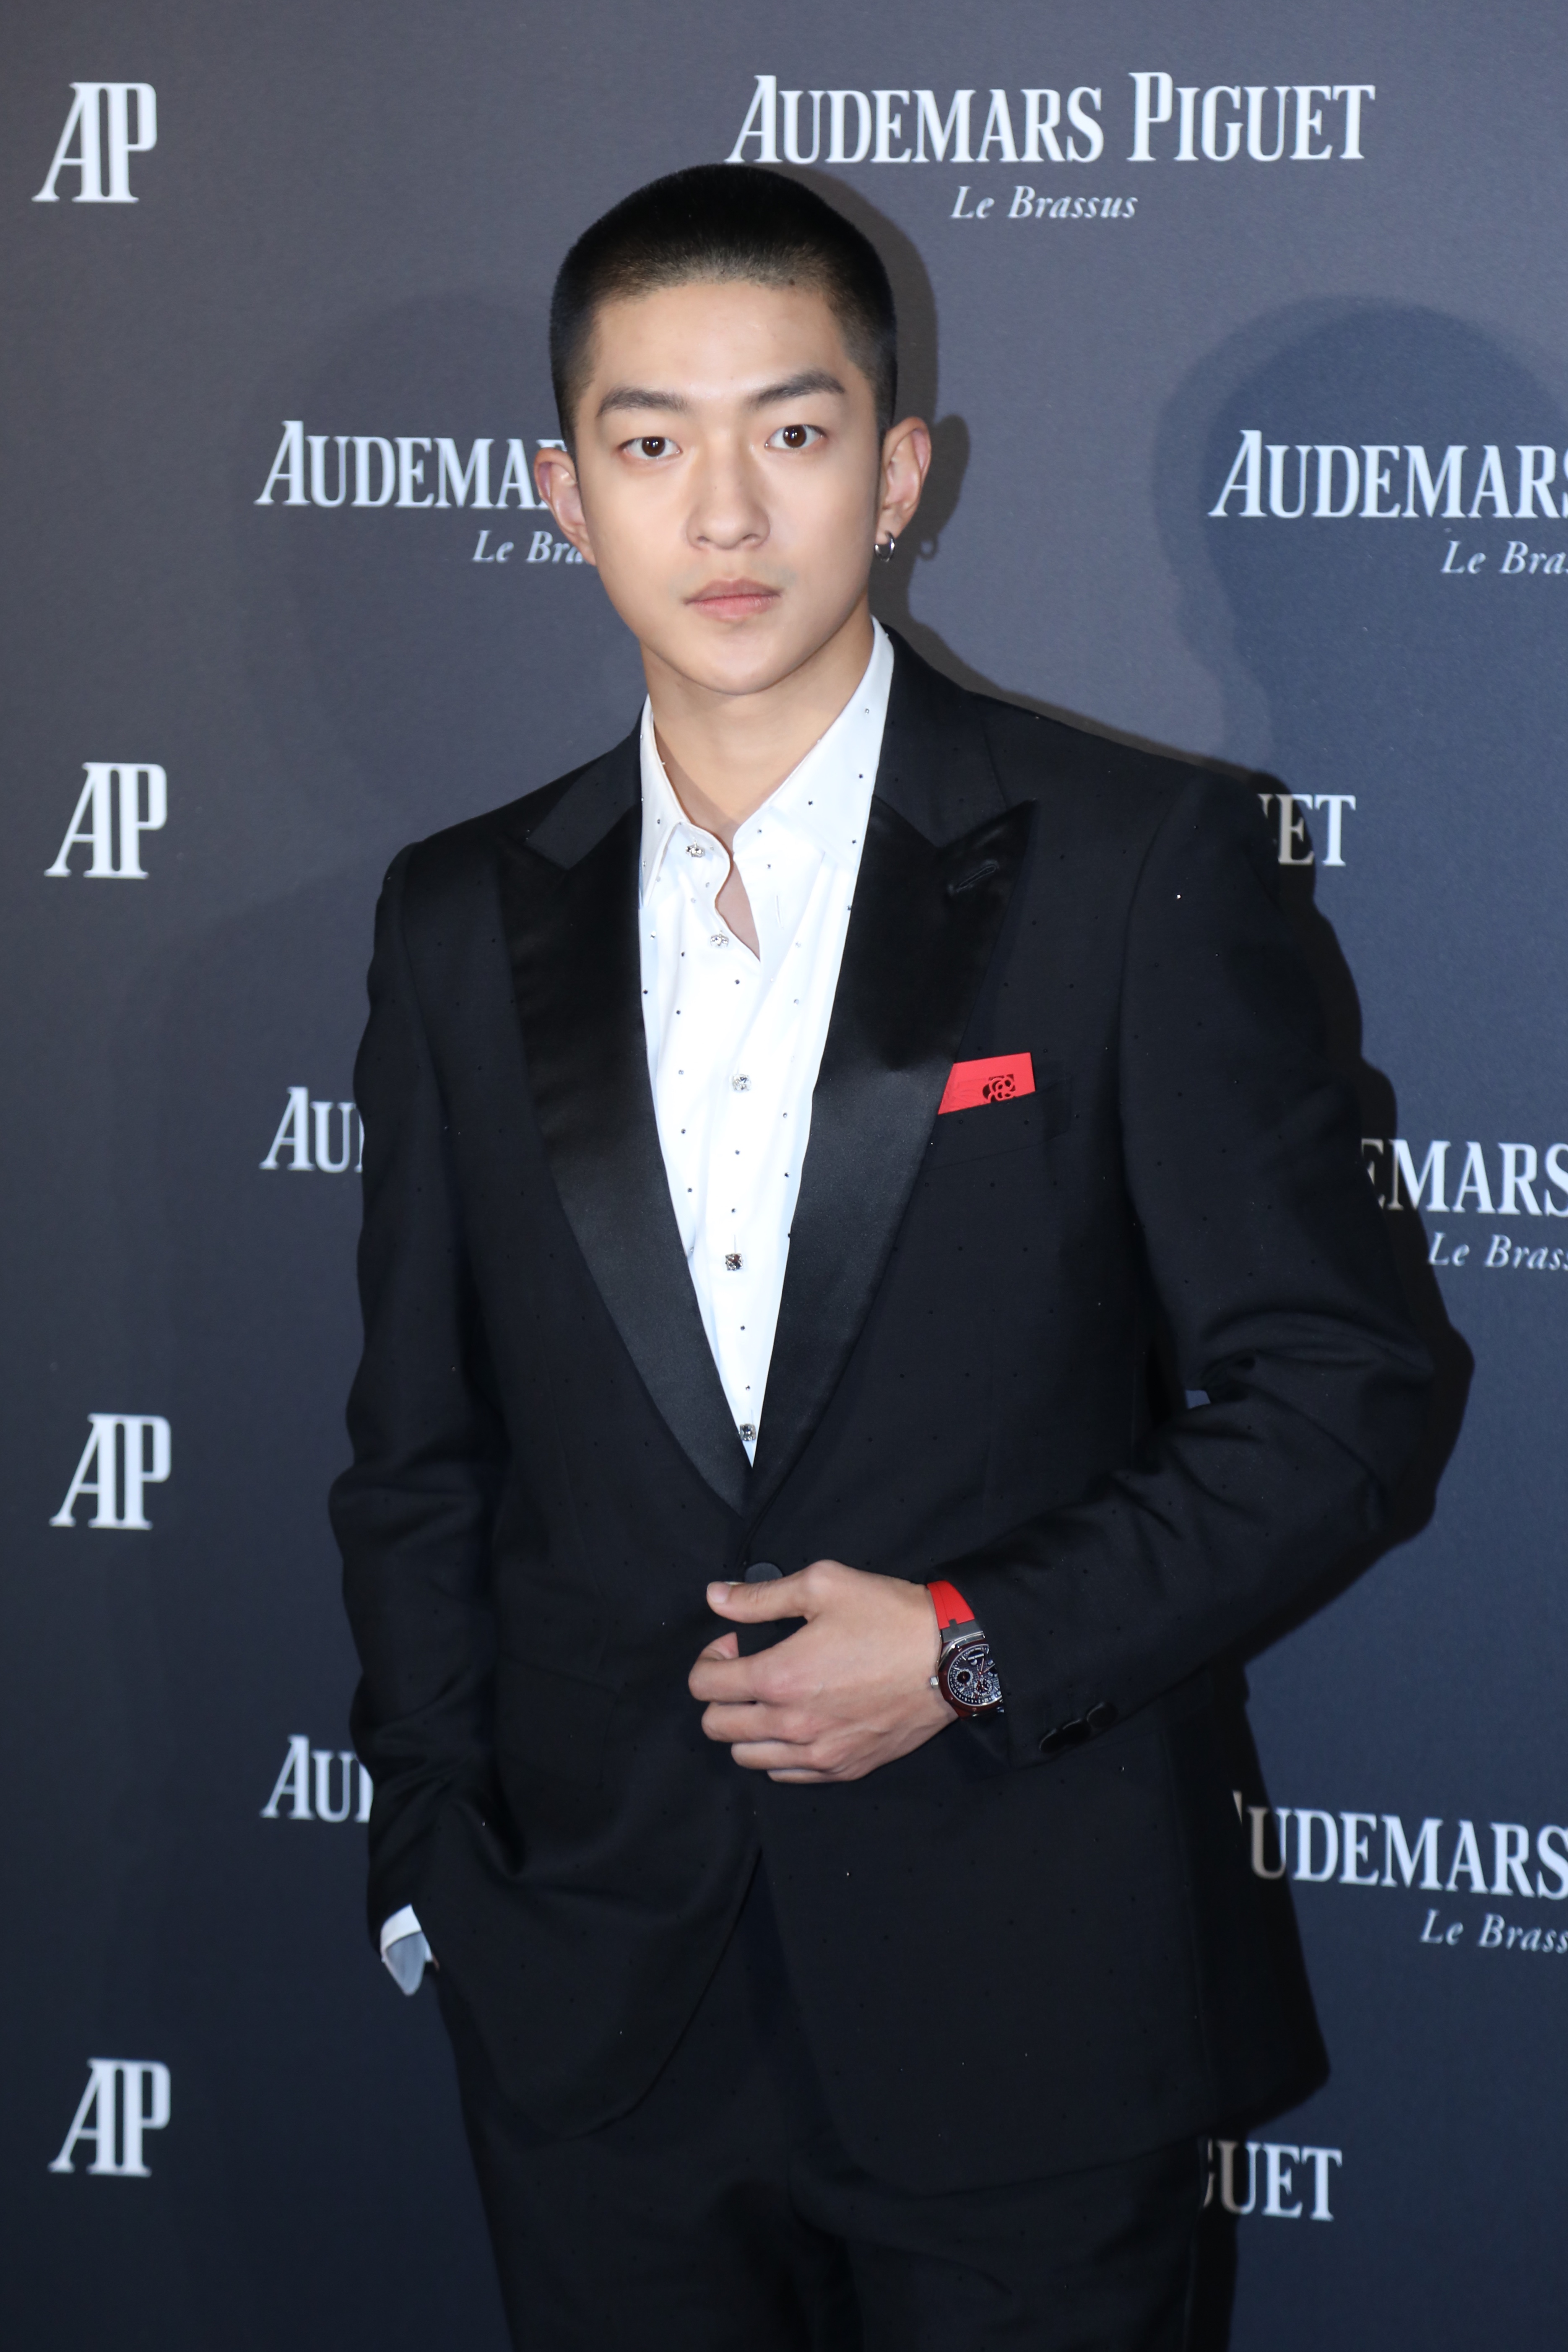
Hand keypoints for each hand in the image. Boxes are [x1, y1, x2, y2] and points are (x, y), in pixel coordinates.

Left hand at [688, 1559, 951, 1782]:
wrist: (950, 1658)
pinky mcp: (844, 1768)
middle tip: (747, 1669)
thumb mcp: (823, 1585)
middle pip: (716, 1726)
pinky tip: (798, 1723)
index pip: (704, 1685)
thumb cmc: (888, 1617)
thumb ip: (760, 1596)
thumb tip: (715, 1597)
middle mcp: (792, 1725)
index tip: (735, 1643)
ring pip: (747, 1757)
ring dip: (745, 1727)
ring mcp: (818, 1753)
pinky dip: (778, 1752)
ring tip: (770, 1699)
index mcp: (779, 1677)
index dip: (710, 1658)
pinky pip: (786, 1774)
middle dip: (720, 1695)